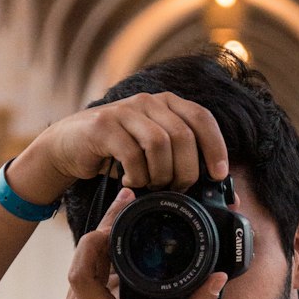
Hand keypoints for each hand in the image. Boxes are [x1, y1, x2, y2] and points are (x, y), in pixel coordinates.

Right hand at [12, 92, 229, 202]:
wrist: (68, 147)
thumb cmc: (117, 154)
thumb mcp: (153, 154)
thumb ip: (183, 165)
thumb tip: (229, 196)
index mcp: (166, 104)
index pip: (201, 118)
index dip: (215, 146)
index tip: (218, 175)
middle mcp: (148, 102)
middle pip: (183, 136)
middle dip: (185, 171)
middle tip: (176, 189)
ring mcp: (124, 110)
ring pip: (159, 144)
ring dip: (160, 174)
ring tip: (151, 185)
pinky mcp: (103, 125)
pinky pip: (132, 154)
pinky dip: (137, 176)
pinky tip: (130, 182)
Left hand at [59, 188, 226, 298]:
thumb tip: (218, 280)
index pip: (83, 266)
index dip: (97, 237)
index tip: (119, 216)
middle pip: (81, 262)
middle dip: (102, 232)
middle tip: (125, 206)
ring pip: (78, 275)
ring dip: (97, 252)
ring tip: (121, 229)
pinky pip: (78, 291)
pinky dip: (94, 273)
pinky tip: (114, 263)